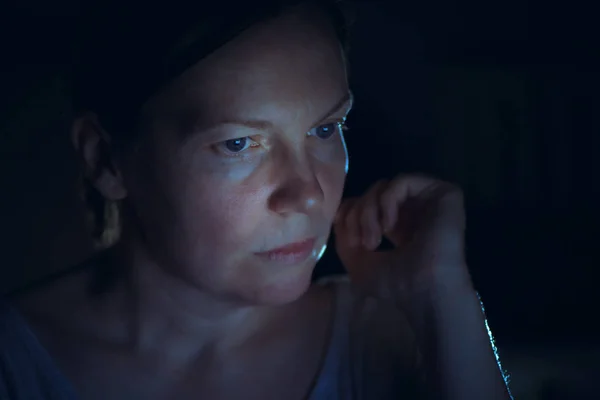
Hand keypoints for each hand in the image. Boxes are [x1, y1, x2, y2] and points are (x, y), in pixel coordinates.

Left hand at [333, 174, 471, 306]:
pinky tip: (389, 226)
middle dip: (357, 215)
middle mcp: (414, 211)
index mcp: (398, 225)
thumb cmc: (397, 286)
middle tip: (362, 243)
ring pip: (384, 186)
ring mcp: (429, 201)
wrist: (427, 293)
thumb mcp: (359, 262)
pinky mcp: (443, 193)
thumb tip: (340, 213)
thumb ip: (346, 236)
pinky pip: (403, 180)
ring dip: (368, 210)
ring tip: (373, 240)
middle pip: (371, 193)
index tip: (347, 238)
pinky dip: (387, 200)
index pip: (367, 201)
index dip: (349, 212)